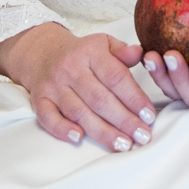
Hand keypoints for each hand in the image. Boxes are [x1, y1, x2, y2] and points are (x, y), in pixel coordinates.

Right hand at [0, 22, 156, 152]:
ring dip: (102, 131)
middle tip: (143, 136)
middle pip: (99, 99)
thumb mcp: (105, 44)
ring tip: (124, 144)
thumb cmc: (83, 53)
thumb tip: (141, 53)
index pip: (115, 77)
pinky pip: (48, 117)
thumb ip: (124, 52)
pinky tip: (79, 138)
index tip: (149, 115)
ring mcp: (53, 85)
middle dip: (124, 120)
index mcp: (90, 52)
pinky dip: (62, 129)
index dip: (134, 98)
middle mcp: (70, 68)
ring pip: (78, 112)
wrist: (44, 52)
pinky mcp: (39, 99)